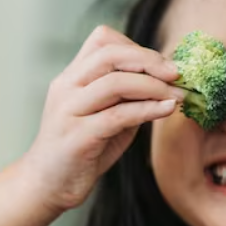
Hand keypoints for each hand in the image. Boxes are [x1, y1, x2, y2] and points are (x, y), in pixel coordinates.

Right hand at [19, 26, 183, 211]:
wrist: (48, 185)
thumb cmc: (81, 150)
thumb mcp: (105, 116)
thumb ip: (128, 97)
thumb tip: (168, 82)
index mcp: (71, 77)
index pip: (102, 40)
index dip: (136, 47)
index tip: (162, 65)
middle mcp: (66, 88)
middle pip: (110, 54)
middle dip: (149, 60)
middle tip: (177, 74)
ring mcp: (68, 111)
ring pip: (115, 82)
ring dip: (154, 86)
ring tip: (177, 96)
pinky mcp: (77, 137)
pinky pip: (119, 115)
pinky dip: (148, 109)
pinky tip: (167, 110)